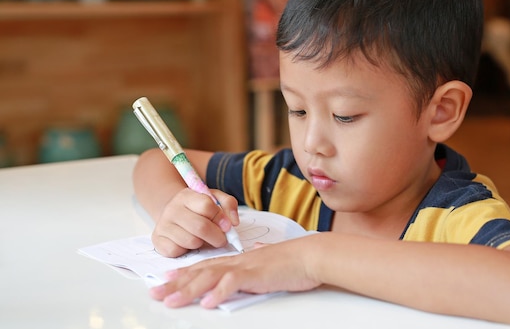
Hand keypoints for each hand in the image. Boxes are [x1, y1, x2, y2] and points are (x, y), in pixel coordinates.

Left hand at [149, 235, 321, 307]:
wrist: (310, 255)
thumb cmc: (293, 260)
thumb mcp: (269, 258)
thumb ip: (259, 256)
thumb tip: (257, 250)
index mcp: (238, 260)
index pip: (205, 266)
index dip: (183, 273)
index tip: (165, 278)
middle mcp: (237, 262)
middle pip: (200, 272)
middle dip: (175, 283)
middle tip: (154, 293)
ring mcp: (245, 268)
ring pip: (210, 277)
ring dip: (189, 290)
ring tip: (171, 301)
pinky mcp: (257, 275)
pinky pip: (234, 284)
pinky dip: (220, 293)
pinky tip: (208, 303)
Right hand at [152, 188, 239, 257]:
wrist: (172, 214)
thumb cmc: (197, 208)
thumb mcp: (213, 199)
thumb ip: (228, 204)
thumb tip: (233, 223)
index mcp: (187, 196)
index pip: (207, 206)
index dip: (220, 218)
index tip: (227, 226)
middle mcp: (172, 209)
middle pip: (201, 227)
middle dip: (217, 237)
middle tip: (221, 240)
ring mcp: (163, 225)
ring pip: (191, 241)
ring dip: (202, 244)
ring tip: (202, 239)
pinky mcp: (157, 240)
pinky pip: (177, 251)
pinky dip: (187, 251)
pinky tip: (188, 244)